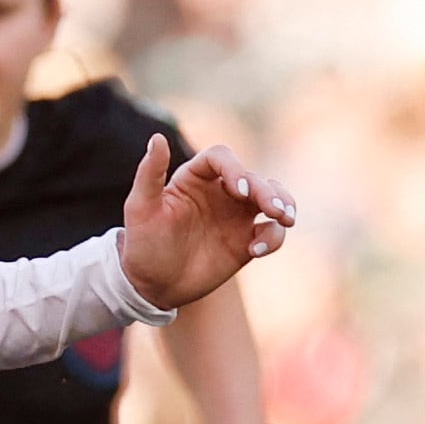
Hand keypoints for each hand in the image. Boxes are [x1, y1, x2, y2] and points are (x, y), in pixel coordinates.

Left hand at [115, 135, 292, 310]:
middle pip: (252, 178)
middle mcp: (220, 191)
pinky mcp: (247, 239)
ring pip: (271, 196)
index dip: (235, 168)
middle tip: (272, 210)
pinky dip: (273, 237)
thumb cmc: (142, 244)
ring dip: (283, 203)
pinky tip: (256, 251)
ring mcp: (236, 214)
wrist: (153, 285)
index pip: (221, 158)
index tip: (240, 190)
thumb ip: (149, 173)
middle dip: (266, 191)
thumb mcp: (140, 209)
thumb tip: (157, 138)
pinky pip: (271, 231)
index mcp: (195, 177)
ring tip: (284, 219)